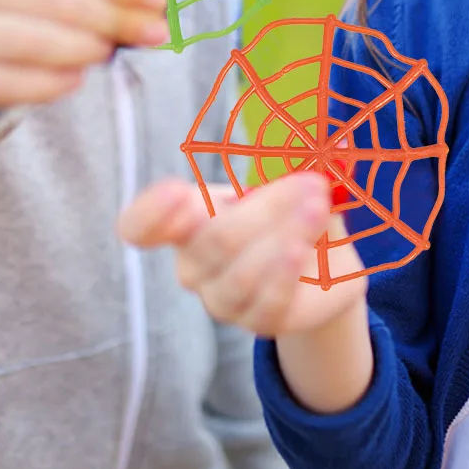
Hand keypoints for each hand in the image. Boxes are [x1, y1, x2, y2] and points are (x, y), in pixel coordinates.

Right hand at [117, 172, 367, 338]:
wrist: (328, 259)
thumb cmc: (293, 207)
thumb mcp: (289, 178)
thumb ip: (293, 161)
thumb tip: (326, 145)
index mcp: (189, 217)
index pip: (140, 226)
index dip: (149, 215)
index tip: (177, 193)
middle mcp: (195, 264)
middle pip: (210, 242)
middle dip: (265, 209)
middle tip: (311, 184)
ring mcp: (222, 299)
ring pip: (237, 278)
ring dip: (282, 239)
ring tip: (317, 210)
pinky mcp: (258, 323)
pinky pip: (263, 309)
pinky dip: (284, 277)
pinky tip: (303, 252)